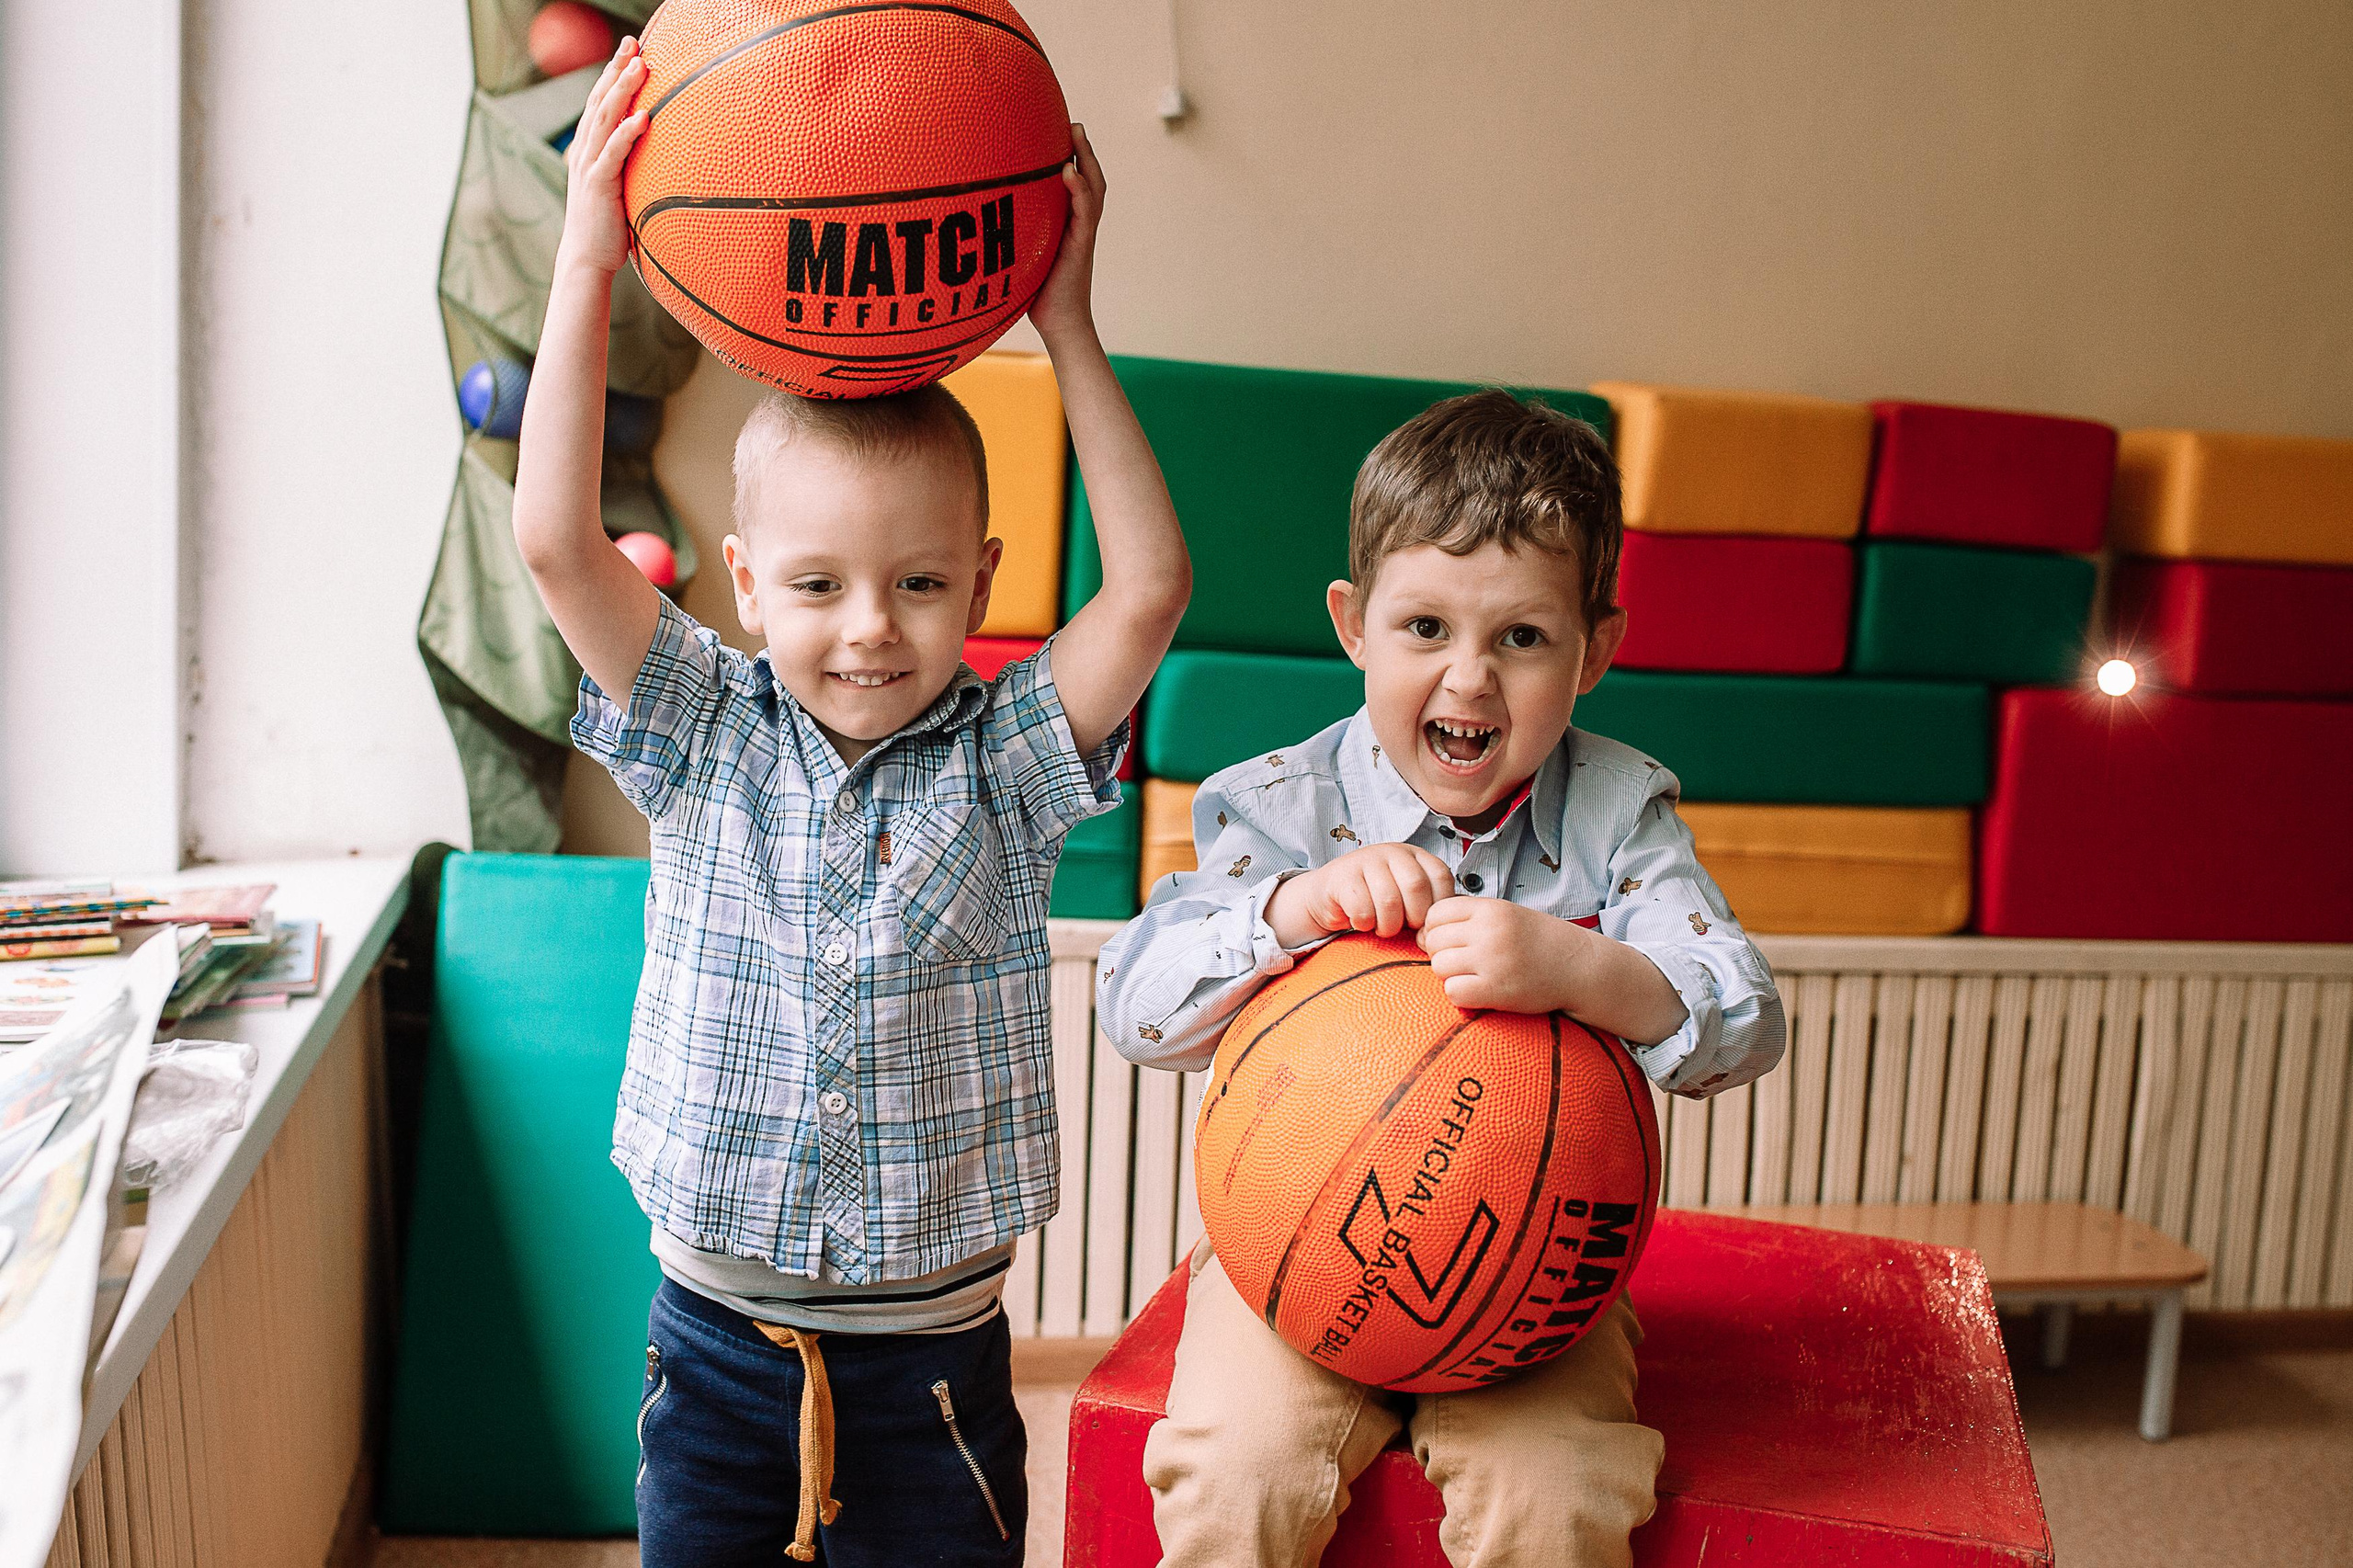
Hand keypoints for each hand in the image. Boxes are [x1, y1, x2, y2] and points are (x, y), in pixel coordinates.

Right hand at [558, 39, 650, 275]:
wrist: (585, 260)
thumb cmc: (605, 227)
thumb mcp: (616, 188)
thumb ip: (625, 167)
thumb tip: (649, 153)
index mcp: (589, 150)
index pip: (600, 103)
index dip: (612, 75)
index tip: (630, 51)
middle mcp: (586, 153)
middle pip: (600, 101)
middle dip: (616, 70)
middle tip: (633, 43)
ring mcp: (590, 168)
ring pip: (605, 120)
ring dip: (623, 92)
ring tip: (640, 67)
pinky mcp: (598, 187)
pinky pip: (613, 155)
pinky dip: (627, 134)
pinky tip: (642, 118)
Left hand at [1025, 124, 1103, 346]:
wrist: (1060, 326)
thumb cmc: (1037, 296)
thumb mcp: (1022, 258)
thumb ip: (1012, 236)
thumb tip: (976, 222)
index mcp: (1068, 226)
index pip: (1075, 186)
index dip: (1072, 159)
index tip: (1060, 133)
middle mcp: (1079, 226)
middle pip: (1090, 180)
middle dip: (1083, 151)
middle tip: (1074, 123)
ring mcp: (1083, 235)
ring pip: (1093, 190)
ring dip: (1087, 161)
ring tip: (1077, 135)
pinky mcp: (1081, 247)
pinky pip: (1085, 214)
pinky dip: (1079, 191)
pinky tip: (1068, 173)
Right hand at [1267, 845, 1455, 945]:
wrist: (1329, 895)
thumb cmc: (1375, 900)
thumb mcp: (1407, 897)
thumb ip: (1428, 904)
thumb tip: (1445, 927)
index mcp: (1415, 855)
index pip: (1440, 876)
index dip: (1437, 907)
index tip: (1426, 923)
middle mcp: (1392, 852)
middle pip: (1416, 886)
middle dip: (1413, 917)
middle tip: (1403, 927)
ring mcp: (1366, 860)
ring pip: (1389, 900)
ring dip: (1387, 925)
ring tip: (1382, 927)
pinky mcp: (1342, 876)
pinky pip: (1362, 909)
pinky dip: (1364, 924)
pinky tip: (1361, 922)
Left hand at [1419, 898, 1580, 1012]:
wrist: (1579, 966)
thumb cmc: (1538, 940)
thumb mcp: (1506, 914)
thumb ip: (1468, 917)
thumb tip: (1420, 933)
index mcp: (1491, 909)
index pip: (1435, 913)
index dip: (1436, 928)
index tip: (1452, 940)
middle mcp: (1490, 931)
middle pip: (1433, 941)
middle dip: (1441, 953)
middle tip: (1464, 962)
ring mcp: (1493, 961)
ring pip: (1439, 966)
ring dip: (1449, 975)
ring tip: (1472, 976)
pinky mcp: (1497, 990)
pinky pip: (1453, 992)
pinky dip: (1460, 995)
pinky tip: (1477, 992)